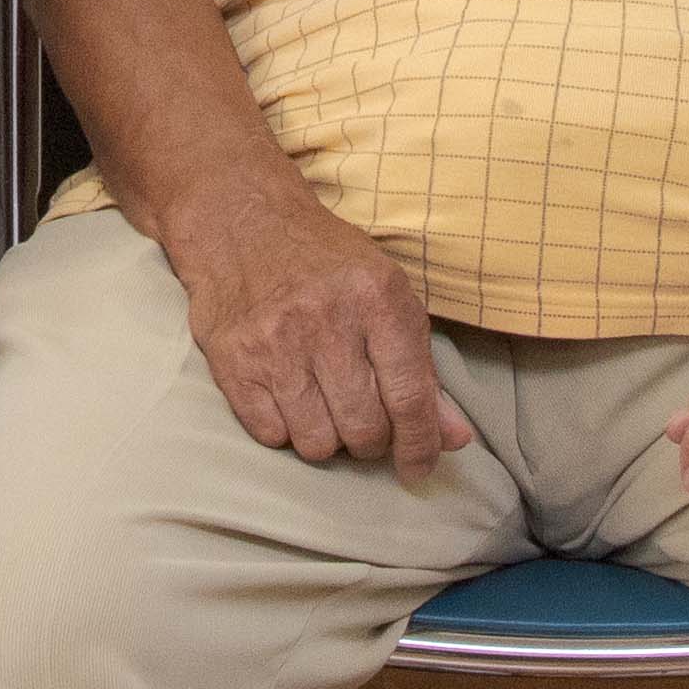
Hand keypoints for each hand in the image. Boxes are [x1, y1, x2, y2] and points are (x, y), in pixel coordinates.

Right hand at [168, 177, 468, 480]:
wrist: (243, 221)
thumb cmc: (327, 263)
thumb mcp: (388, 296)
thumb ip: (422, 369)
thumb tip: (454, 438)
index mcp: (377, 298)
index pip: (409, 397)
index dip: (420, 445)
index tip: (419, 467)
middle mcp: (326, 320)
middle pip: (364, 429)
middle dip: (372, 442)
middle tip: (366, 424)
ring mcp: (275, 342)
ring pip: (317, 443)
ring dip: (328, 440)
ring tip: (325, 408)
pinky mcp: (233, 360)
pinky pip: (271, 435)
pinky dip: (286, 430)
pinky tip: (289, 398)